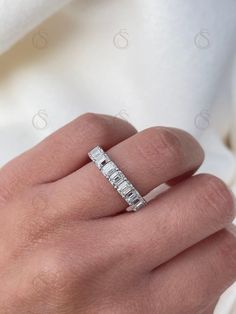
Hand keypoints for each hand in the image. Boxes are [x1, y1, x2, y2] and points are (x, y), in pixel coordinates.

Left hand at [0, 113, 234, 313]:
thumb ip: (175, 302)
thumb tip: (206, 251)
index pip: (219, 256)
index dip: (222, 240)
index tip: (210, 236)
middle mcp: (95, 261)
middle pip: (203, 200)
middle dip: (211, 196)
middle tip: (196, 197)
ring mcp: (55, 213)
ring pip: (156, 151)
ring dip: (178, 154)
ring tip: (171, 163)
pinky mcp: (21, 179)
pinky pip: (94, 129)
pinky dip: (120, 134)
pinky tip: (117, 151)